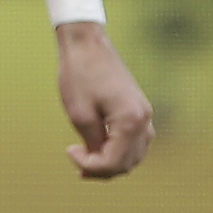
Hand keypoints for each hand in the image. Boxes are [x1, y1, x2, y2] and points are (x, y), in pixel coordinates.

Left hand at [54, 21, 152, 179]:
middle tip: (76, 161)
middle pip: (128, 163)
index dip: (89, 165)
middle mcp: (144, 119)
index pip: (114, 162)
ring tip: (85, 159)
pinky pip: (135, 141)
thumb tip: (97, 163)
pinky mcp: (139, 109)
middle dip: (102, 169)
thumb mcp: (80, 114)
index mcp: (131, 121)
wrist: (87, 44)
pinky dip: (119, 150)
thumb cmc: (79, 75)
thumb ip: (92, 143)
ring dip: (112, 162)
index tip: (68, 151)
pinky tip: (98, 148)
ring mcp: (145, 114)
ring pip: (134, 154)